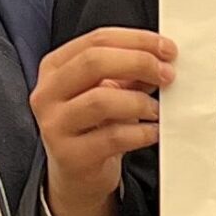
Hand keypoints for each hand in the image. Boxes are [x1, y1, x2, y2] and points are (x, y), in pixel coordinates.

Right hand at [31, 27, 175, 215]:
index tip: (167, 48)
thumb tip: (163, 58)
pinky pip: (113, 137)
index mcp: (55, 67)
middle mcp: (47, 93)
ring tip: (157, 110)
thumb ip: (129, 72)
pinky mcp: (70, 155)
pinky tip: (153, 132)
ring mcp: (55, 125)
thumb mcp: (108, 91)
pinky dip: (141, 132)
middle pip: (94, 61)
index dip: (137, 40)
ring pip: (101, 100)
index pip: (97, 40)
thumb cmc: (95, 126)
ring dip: (139, 102)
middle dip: (139, 63)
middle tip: (167, 74)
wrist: (78, 175)